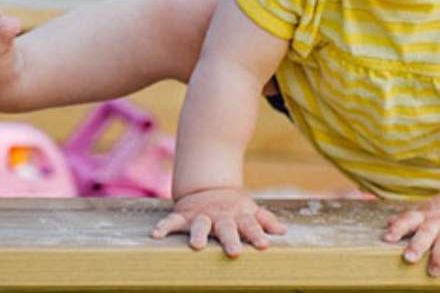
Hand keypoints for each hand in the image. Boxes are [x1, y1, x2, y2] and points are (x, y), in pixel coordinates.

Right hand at [150, 186, 286, 257]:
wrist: (209, 188)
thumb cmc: (234, 207)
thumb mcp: (251, 210)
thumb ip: (266, 220)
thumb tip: (283, 232)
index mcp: (239, 216)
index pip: (251, 226)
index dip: (257, 235)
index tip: (264, 246)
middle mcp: (221, 216)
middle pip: (226, 228)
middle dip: (230, 239)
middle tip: (235, 252)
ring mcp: (201, 215)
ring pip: (199, 224)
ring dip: (198, 233)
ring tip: (197, 245)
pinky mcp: (183, 215)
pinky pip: (171, 220)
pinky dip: (164, 226)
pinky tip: (156, 234)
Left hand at [383, 192, 439, 276]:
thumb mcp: (429, 210)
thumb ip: (411, 217)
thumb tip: (388, 223)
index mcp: (426, 215)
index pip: (409, 219)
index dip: (398, 227)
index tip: (388, 238)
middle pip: (427, 231)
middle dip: (418, 244)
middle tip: (409, 258)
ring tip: (434, 271)